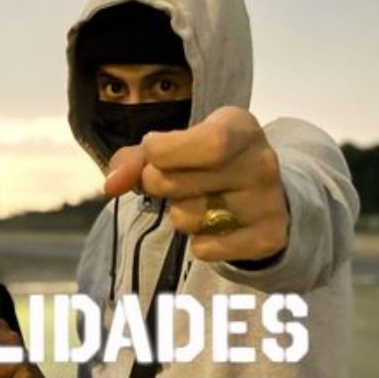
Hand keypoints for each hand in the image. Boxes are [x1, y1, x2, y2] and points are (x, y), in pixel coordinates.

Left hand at [104, 106, 288, 262]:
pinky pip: (204, 249)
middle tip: (169, 183)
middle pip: (176, 182)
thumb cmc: (208, 164)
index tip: (153, 155)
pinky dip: (199, 243)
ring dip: (179, 216)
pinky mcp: (267, 238)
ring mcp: (267, 203)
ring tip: (199, 203)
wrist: (265, 198)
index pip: (202, 143)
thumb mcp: (179, 147)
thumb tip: (111, 184)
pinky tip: (215, 227)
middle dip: (156, 184)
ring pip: (188, 219)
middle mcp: (261, 162)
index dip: (161, 152)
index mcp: (239, 128)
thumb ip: (138, 158)